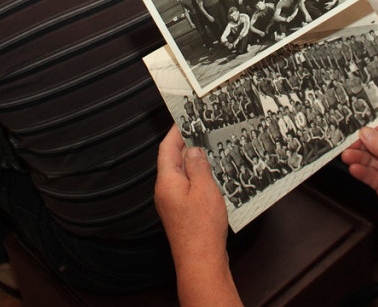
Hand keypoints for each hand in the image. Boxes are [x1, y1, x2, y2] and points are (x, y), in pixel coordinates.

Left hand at [155, 126, 229, 269]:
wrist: (200, 261)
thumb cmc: (202, 228)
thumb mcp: (205, 189)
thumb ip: (198, 166)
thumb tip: (193, 150)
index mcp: (167, 181)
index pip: (167, 148)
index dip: (176, 132)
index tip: (184, 118)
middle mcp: (165, 191)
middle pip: (173, 160)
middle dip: (186, 144)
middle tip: (202, 129)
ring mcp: (172, 203)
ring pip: (182, 174)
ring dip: (194, 161)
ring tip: (210, 149)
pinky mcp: (182, 212)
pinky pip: (188, 187)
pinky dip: (197, 177)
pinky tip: (212, 176)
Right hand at [341, 121, 377, 232]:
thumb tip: (366, 132)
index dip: (371, 129)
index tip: (356, 130)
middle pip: (374, 144)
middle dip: (360, 144)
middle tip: (346, 146)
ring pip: (369, 159)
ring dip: (357, 158)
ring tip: (346, 157)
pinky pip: (369, 174)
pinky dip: (361, 171)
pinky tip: (354, 169)